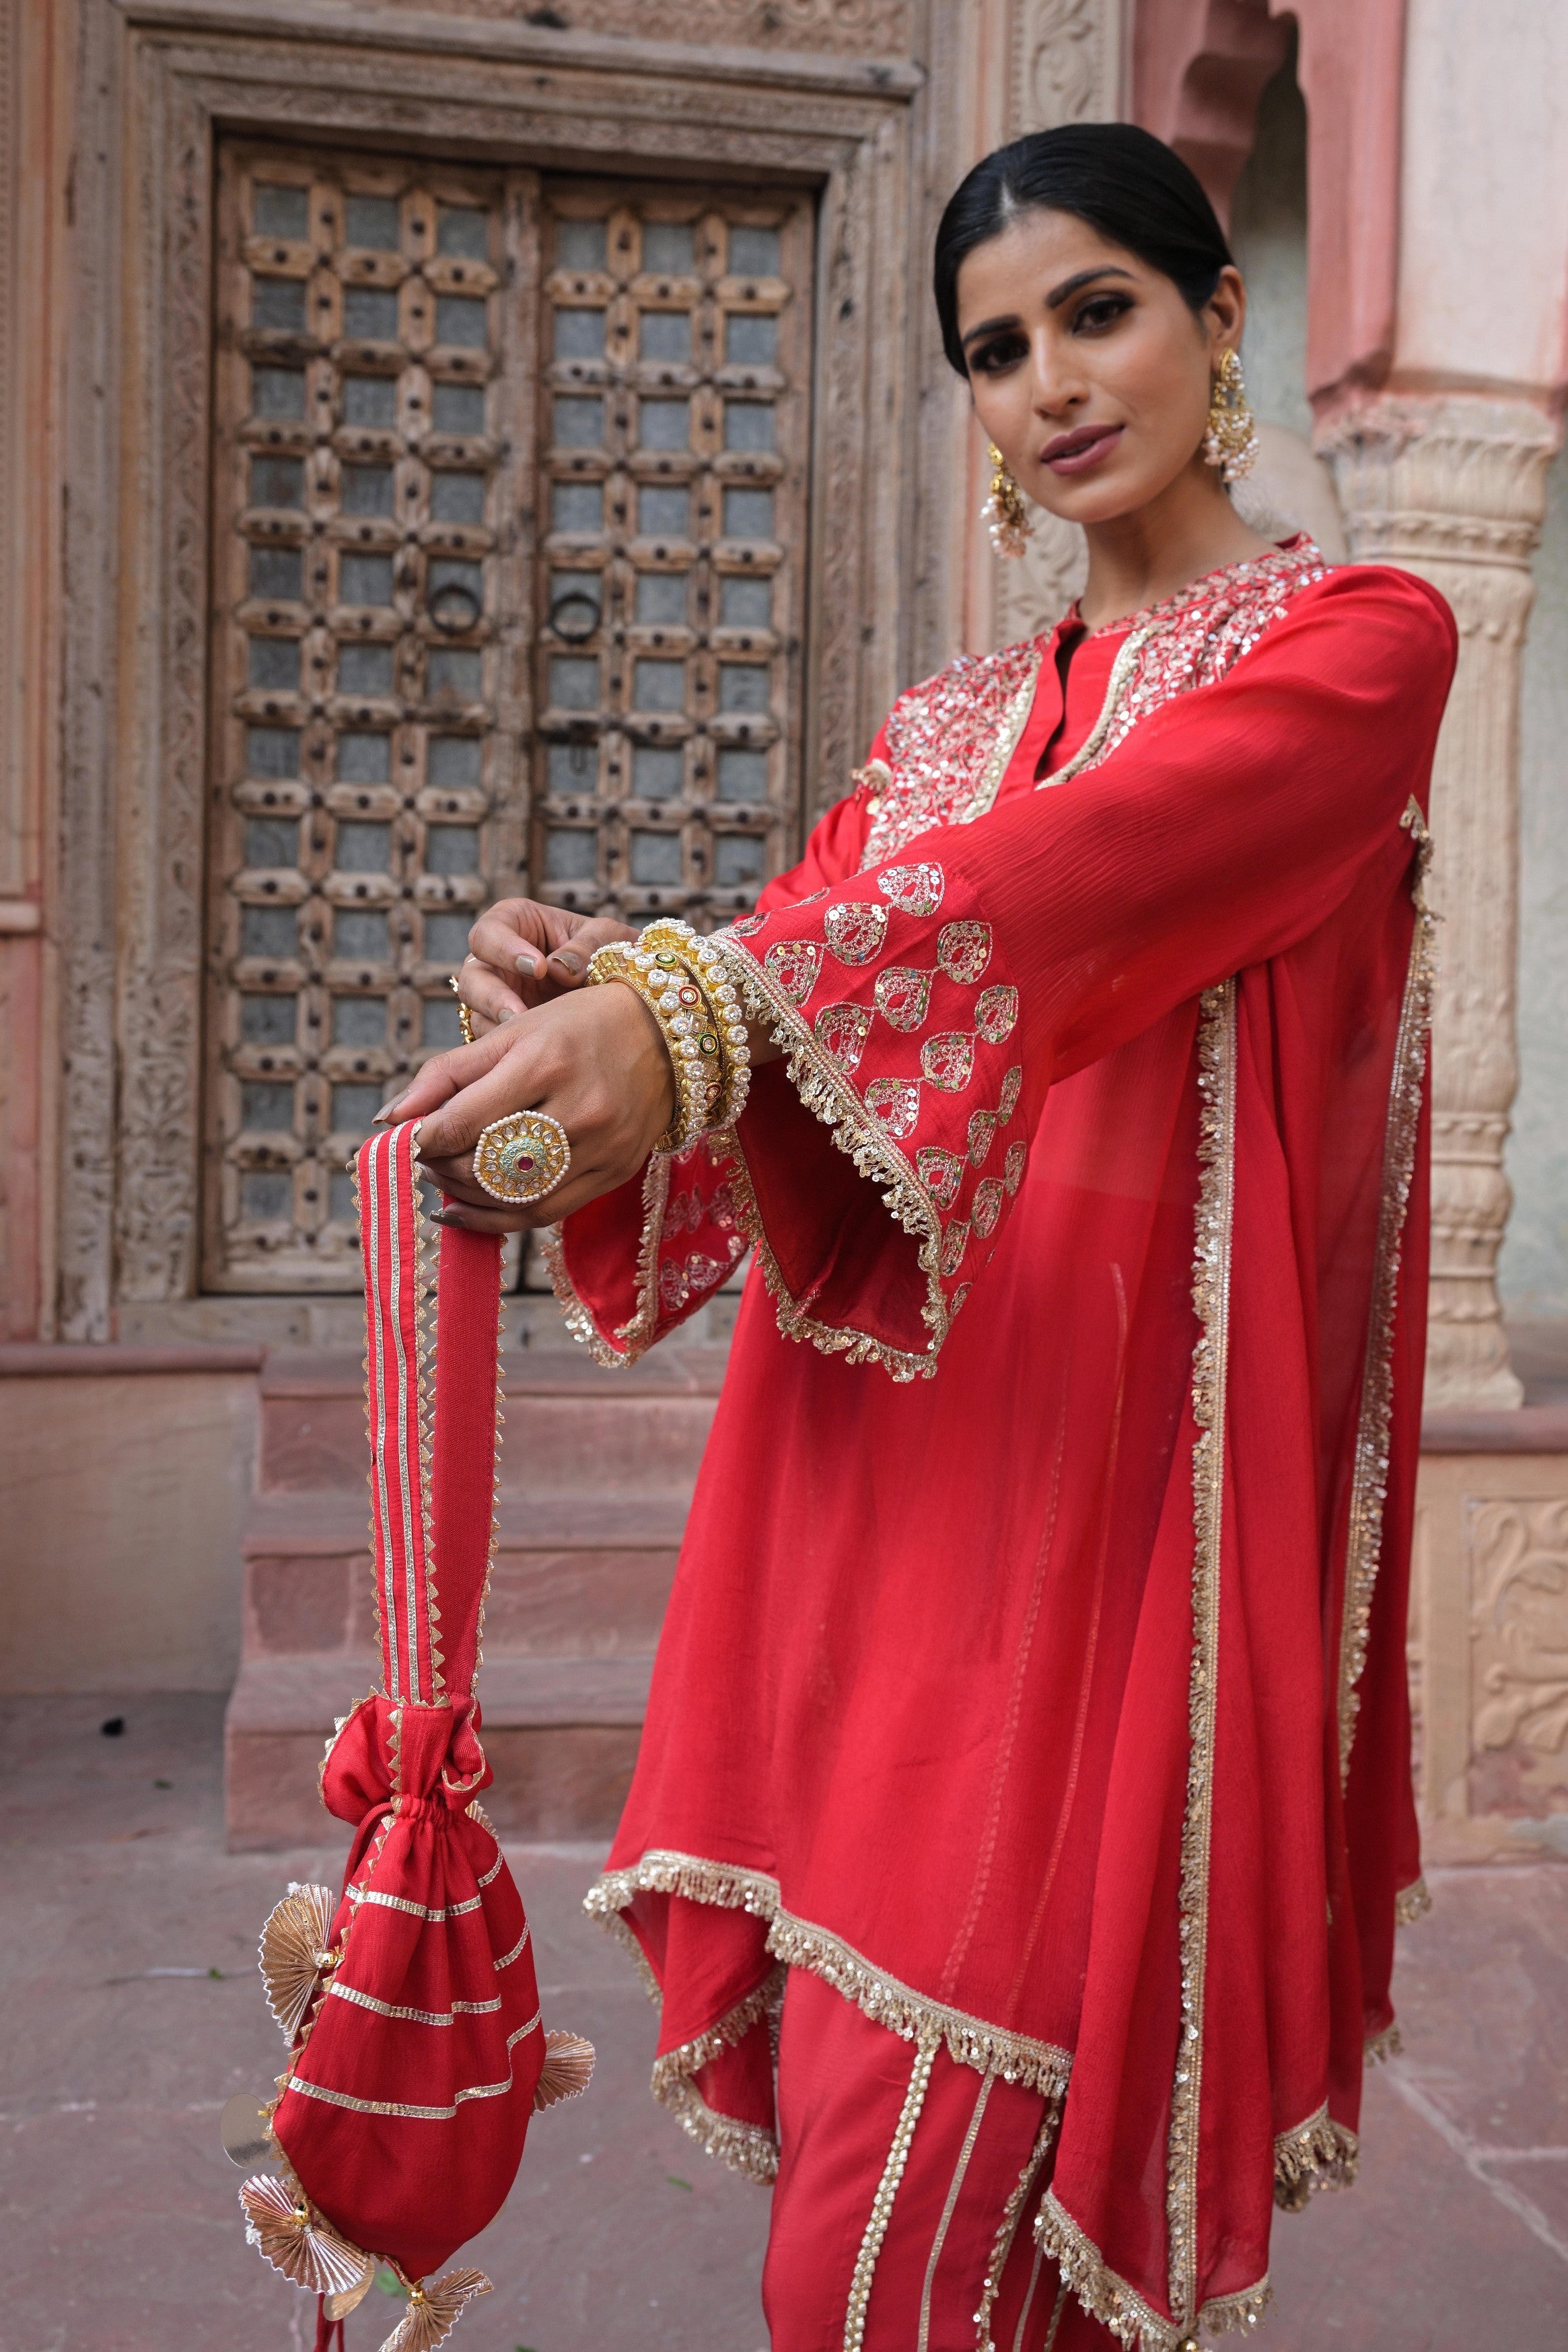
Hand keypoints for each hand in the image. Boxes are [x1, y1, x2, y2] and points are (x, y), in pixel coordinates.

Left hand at [378, 981, 676, 1232]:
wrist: (668, 1036)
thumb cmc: (579, 1025)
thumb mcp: (513, 1032)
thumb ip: (446, 1073)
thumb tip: (387, 1119)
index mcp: (545, 1061)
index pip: (462, 1122)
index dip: (422, 1140)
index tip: (406, 1139)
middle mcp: (578, 1107)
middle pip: (485, 1164)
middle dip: (440, 1168)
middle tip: (423, 1158)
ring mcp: (601, 1146)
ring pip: (512, 1198)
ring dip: (463, 1196)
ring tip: (444, 1180)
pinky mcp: (615, 1173)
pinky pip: (544, 1214)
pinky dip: (497, 1220)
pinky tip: (468, 1209)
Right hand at [455, 898, 637, 1034]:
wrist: (628, 991)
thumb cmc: (610, 952)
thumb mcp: (608, 940)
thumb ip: (587, 946)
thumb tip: (559, 970)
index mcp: (515, 926)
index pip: (489, 932)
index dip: (505, 948)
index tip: (537, 967)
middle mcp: (496, 963)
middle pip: (473, 976)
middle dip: (492, 996)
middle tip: (519, 1014)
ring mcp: (496, 1000)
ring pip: (477, 1014)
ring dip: (498, 1029)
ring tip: (525, 1040)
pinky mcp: (504, 1033)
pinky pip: (493, 1046)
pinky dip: (508, 1052)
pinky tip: (530, 1059)